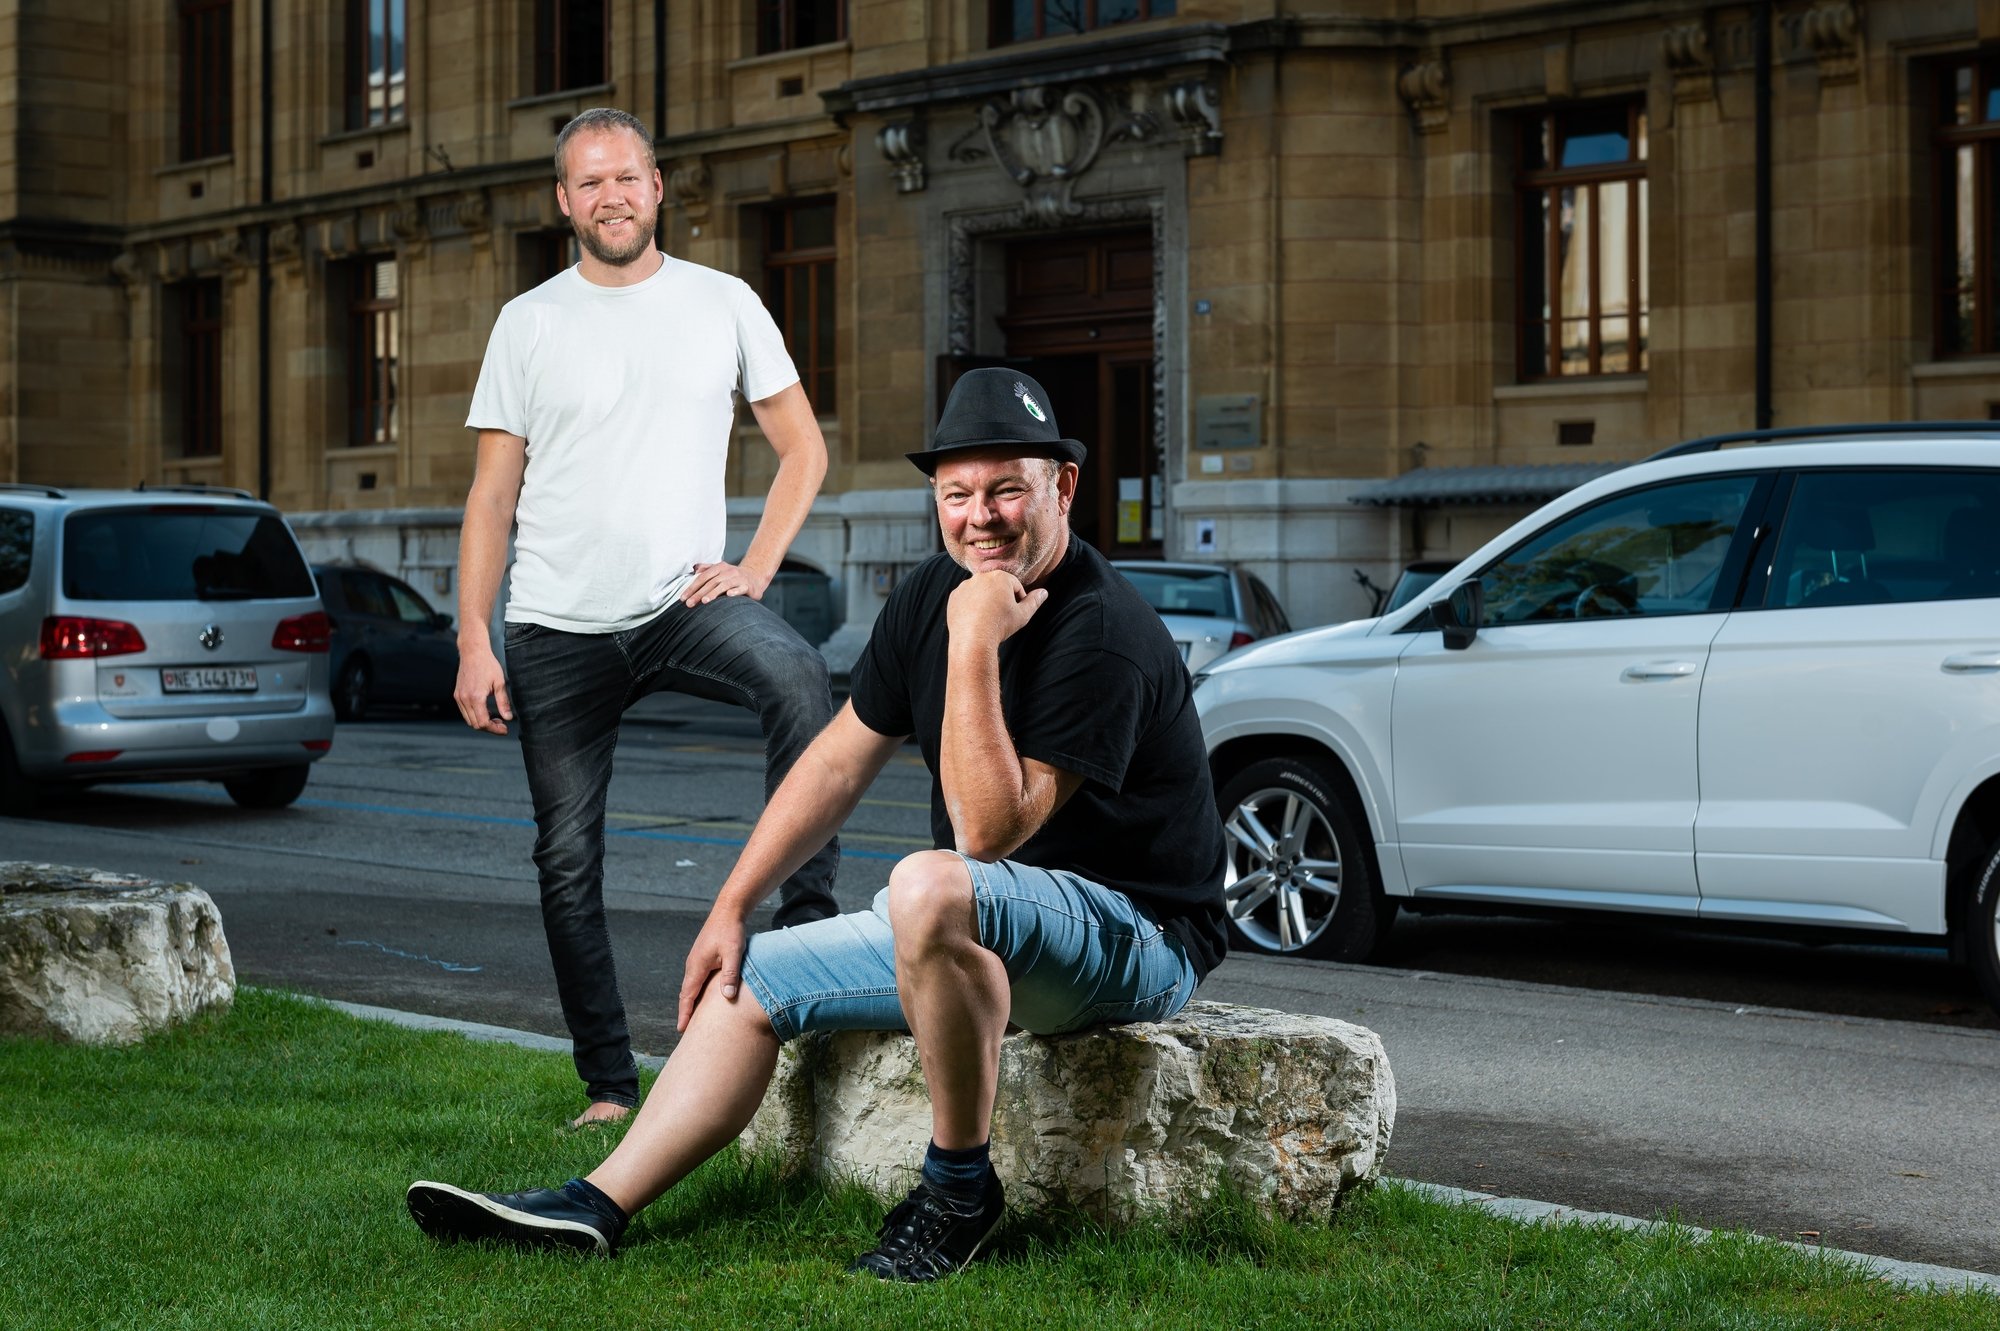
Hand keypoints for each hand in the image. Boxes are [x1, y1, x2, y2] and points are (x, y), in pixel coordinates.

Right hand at [454, 640, 512, 733]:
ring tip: (496, 718)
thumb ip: (503, 702)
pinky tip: (487, 711)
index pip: (483, 723)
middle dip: (490, 728)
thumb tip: (509, 718)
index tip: (505, 729)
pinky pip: (465, 712)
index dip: (495, 729)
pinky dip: (475, 715)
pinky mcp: (457, 695)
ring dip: (482, 722)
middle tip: (502, 725)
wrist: (473, 652)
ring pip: (469, 720)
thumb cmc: (488, 665)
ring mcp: (459, 697)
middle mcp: (464, 699)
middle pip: (475, 724)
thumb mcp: (500, 683)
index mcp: (476, 697)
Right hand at [677, 912, 748, 1030]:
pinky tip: (703, 997)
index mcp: (697, 966)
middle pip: (686, 993)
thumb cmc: (731, 930)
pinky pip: (696, 979)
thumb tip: (727, 996)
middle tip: (685, 1030)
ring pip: (691, 986)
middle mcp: (693, 965)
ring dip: (690, 1001)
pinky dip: (696, 991)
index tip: (681, 1029)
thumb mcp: (733, 953)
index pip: (687, 996)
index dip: (685, 1013)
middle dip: (685, 1011)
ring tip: (693, 1018)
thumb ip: (730, 974)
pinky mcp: (703, 957)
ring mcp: (697, 961)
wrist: (728, 910)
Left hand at [683, 561, 768, 605]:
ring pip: (724, 585)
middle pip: (711, 582)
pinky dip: (735, 591)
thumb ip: (707, 569)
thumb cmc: (733, 576)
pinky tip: (729, 595)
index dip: (692, 587)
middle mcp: (728, 571)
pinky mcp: (748, 585)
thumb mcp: (720, 570)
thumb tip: (694, 568)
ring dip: (714, 593)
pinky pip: (741, 588)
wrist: (754, 576)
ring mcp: (739, 578)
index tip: (683, 598)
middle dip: (699, 593)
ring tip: (704, 601)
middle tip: (689, 604)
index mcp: (719, 567)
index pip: (702, 577)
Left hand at [947, 571, 1048, 652]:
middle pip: (996, 587)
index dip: (1017, 601)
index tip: (1014, 614)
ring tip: (987, 619)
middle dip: (1000, 599)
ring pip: (980, 592)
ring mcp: (965, 586)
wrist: (973, 639)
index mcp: (1000, 576)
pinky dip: (971, 606)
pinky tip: (975, 620)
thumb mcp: (1023, 615)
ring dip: (985, 601)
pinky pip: (966, 599)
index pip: (1014, 586)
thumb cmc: (1000, 625)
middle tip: (1001, 617)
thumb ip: (1034, 601)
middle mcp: (981, 576)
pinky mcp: (954, 596)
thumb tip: (1044, 592)